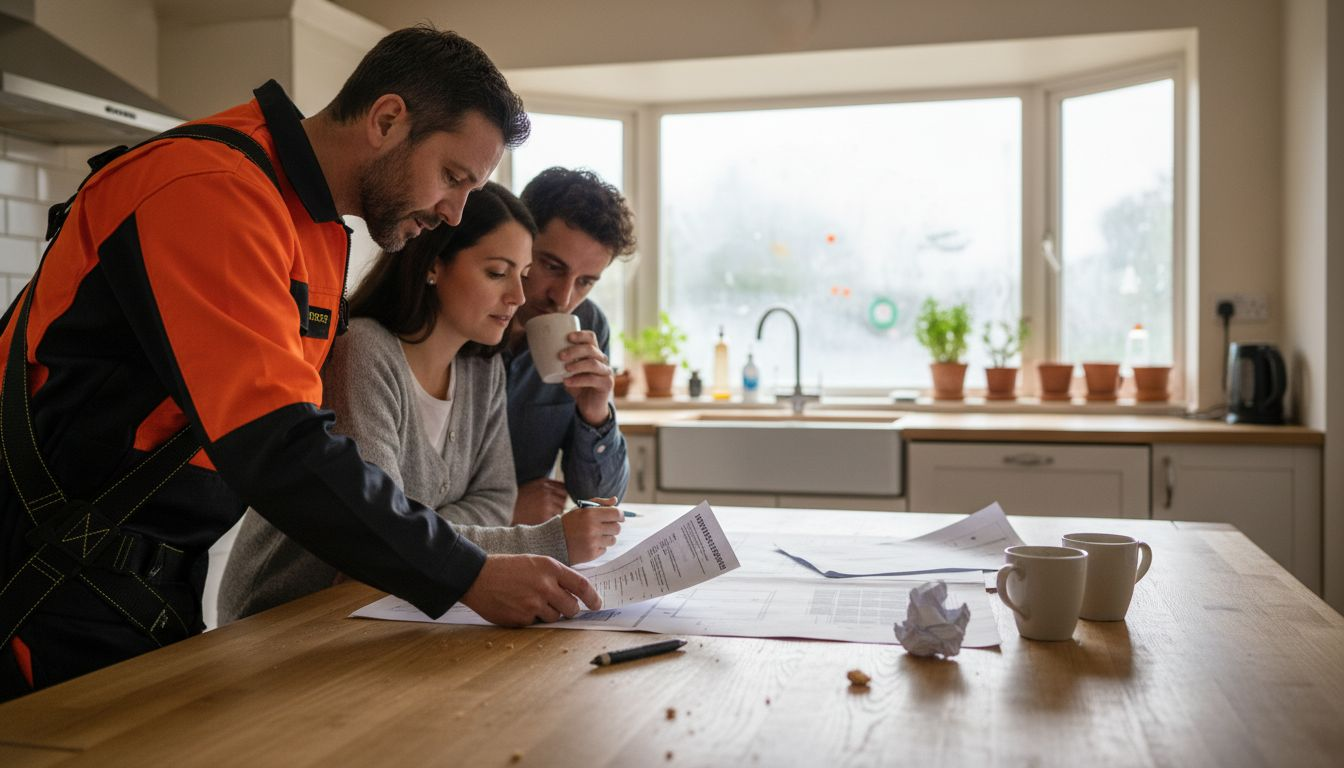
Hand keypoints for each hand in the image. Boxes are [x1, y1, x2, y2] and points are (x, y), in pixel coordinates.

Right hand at [460, 554, 600, 625]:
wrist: (477, 577)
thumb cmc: (507, 568)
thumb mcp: (535, 562)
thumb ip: (556, 576)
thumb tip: (575, 593)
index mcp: (550, 568)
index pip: (581, 585)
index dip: (593, 598)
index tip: (596, 604)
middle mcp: (544, 586)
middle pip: (572, 607)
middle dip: (570, 609)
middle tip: (562, 606)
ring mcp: (533, 604)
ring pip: (555, 617)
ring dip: (550, 614)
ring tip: (533, 602)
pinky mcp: (522, 619)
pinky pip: (537, 623)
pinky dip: (532, 618)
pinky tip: (520, 606)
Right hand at [514, 478, 568, 523]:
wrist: (505, 511)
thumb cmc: (518, 500)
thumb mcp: (531, 485)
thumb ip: (546, 485)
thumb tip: (562, 488)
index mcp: (544, 483)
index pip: (564, 488)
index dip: (563, 495)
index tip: (561, 500)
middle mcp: (546, 492)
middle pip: (564, 499)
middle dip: (561, 504)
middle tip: (553, 510)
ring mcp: (546, 504)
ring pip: (561, 509)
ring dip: (557, 513)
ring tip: (546, 515)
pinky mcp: (545, 516)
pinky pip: (556, 518)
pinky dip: (552, 520)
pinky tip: (542, 520)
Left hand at [559, 330, 612, 426]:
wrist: (589, 407)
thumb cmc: (578, 385)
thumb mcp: (568, 372)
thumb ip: (560, 363)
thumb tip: (540, 352)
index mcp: (593, 353)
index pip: (591, 338)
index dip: (581, 335)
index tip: (568, 337)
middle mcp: (602, 361)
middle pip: (591, 349)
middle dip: (575, 351)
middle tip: (560, 356)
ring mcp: (606, 372)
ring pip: (594, 364)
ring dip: (578, 365)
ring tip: (565, 368)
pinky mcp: (607, 384)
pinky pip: (593, 379)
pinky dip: (579, 380)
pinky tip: (567, 382)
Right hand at [561, 497, 622, 563]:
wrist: (553, 541)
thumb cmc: (569, 522)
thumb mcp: (581, 509)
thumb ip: (599, 503)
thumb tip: (615, 500)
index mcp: (590, 514)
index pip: (616, 513)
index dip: (620, 515)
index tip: (618, 517)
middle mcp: (592, 528)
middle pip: (617, 528)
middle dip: (613, 526)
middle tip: (605, 527)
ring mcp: (592, 542)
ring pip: (612, 540)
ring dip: (607, 537)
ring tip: (595, 535)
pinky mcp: (591, 554)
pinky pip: (604, 549)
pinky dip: (599, 546)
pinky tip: (589, 543)